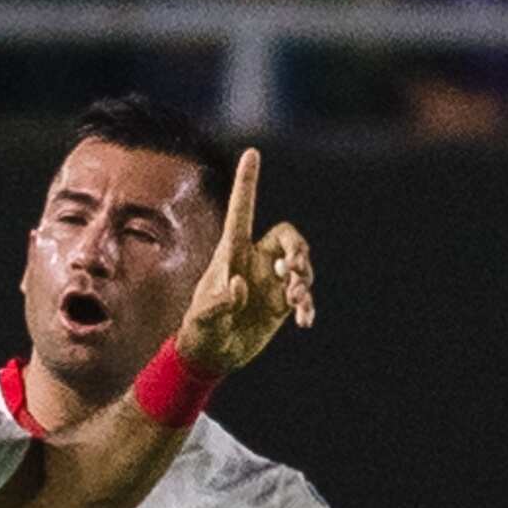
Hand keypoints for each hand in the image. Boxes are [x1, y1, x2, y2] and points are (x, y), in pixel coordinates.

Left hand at [172, 149, 311, 373]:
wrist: (213, 354)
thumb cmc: (200, 329)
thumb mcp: (203, 317)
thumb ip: (219, 301)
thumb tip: (241, 285)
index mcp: (231, 252)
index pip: (242, 210)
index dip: (247, 182)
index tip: (251, 153)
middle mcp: (255, 260)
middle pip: (286, 236)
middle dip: (297, 248)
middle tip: (293, 268)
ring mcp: (271, 280)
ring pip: (300, 265)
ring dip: (304, 279)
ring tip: (296, 301)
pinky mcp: (281, 302)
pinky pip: (303, 294)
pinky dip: (307, 304)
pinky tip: (303, 320)